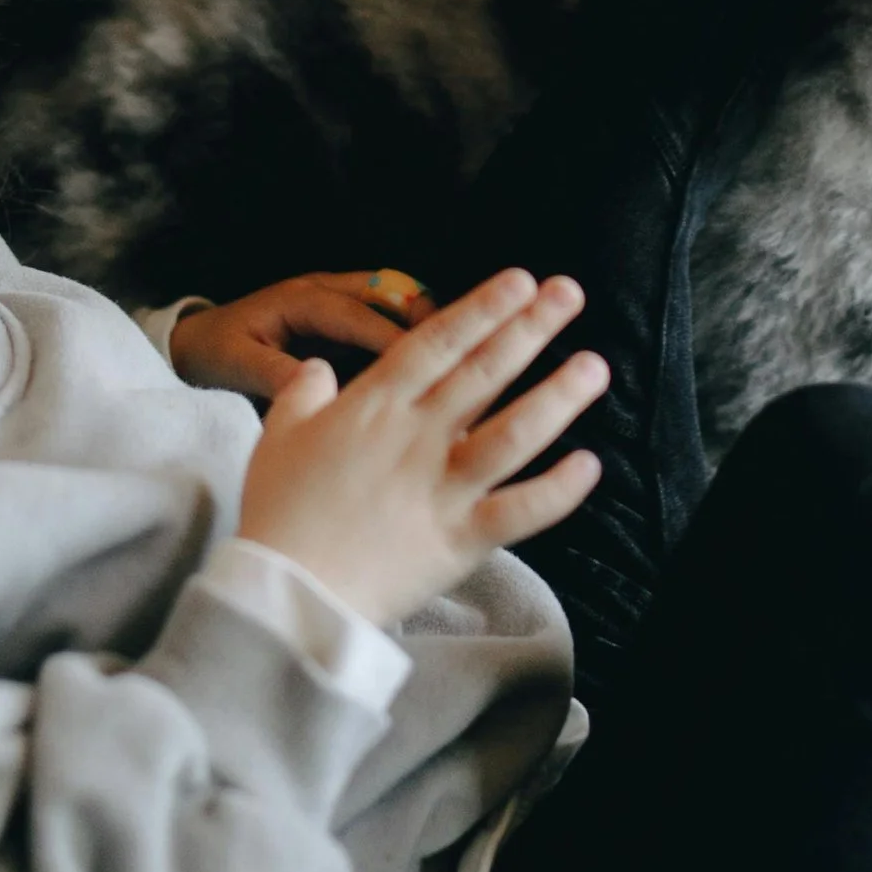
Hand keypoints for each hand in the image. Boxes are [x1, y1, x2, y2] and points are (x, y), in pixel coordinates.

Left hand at [173, 269, 435, 404]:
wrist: (196, 342)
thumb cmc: (216, 352)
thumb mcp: (236, 364)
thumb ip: (273, 374)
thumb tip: (315, 387)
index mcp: (300, 300)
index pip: (355, 315)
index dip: (388, 336)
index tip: (419, 362)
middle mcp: (325, 290)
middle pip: (388, 290)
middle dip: (424, 313)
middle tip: (460, 346)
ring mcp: (337, 300)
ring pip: (395, 298)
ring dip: (425, 319)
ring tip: (461, 351)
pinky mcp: (343, 317)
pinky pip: (387, 315)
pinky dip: (414, 330)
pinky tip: (437, 362)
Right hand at [234, 266, 605, 625]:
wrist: (285, 591)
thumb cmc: (277, 511)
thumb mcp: (277, 435)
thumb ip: (303, 393)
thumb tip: (319, 367)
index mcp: (374, 406)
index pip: (438, 343)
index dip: (483, 308)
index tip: (521, 280)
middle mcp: (416, 438)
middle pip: (484, 373)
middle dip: (531, 328)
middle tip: (569, 293)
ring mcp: (442, 487)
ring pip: (513, 433)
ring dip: (557, 397)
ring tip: (595, 366)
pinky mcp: (460, 539)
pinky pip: (519, 510)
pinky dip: (558, 490)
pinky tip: (590, 465)